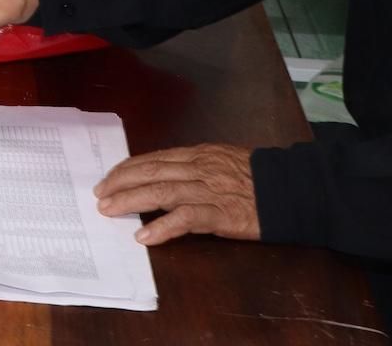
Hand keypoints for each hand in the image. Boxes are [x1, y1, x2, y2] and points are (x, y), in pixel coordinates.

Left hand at [95, 143, 260, 245]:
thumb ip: (195, 167)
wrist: (292, 189)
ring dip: (131, 201)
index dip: (128, 168)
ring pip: (162, 191)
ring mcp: (210, 190)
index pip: (155, 158)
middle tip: (99, 194)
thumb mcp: (223, 161)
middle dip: (121, 182)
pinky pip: (187, 218)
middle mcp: (200, 168)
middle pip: (152, 172)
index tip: (109, 177)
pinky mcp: (221, 214)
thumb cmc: (258, 177)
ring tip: (110, 210)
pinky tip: (145, 236)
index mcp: (200, 154)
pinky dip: (163, 227)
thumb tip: (163, 176)